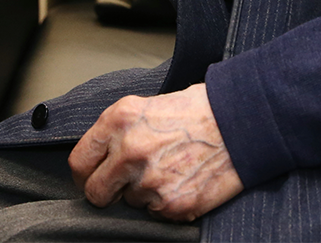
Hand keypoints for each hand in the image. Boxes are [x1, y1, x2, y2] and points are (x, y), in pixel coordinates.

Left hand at [69, 84, 242, 221]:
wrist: (241, 121)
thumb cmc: (198, 110)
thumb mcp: (147, 105)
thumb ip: (118, 132)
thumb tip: (100, 159)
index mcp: (119, 120)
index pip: (79, 162)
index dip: (85, 174)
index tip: (92, 178)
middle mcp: (130, 151)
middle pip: (96, 193)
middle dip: (108, 192)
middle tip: (126, 184)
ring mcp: (151, 181)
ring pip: (130, 203)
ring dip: (144, 194)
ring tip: (170, 170)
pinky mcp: (173, 204)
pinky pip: (156, 214)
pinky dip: (167, 203)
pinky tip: (184, 180)